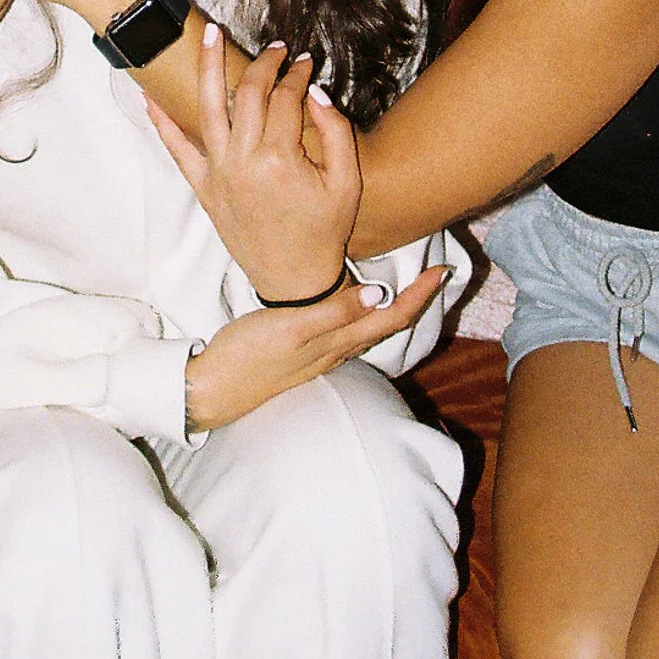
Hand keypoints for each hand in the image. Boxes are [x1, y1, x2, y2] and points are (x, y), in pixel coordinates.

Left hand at [147, 32, 361, 304]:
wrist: (294, 280)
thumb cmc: (324, 231)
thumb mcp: (346, 183)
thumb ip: (335, 131)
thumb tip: (315, 90)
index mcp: (280, 159)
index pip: (285, 98)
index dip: (297, 74)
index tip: (306, 61)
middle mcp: (242, 162)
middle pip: (249, 94)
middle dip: (264, 64)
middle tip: (277, 48)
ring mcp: (218, 174)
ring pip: (207, 107)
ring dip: (207, 67)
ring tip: (209, 34)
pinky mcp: (203, 187)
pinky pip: (176, 149)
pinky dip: (162, 122)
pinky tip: (151, 95)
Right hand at [185, 267, 449, 430]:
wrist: (213, 388)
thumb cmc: (249, 355)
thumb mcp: (292, 328)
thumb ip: (334, 312)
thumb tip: (379, 294)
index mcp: (339, 342)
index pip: (394, 316)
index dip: (422, 295)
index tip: (444, 270)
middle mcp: (337, 350)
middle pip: (389, 324)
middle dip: (416, 299)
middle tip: (435, 272)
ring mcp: (321, 354)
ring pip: (370, 328)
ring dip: (394, 306)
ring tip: (407, 282)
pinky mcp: (304, 352)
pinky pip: (349, 330)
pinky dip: (365, 312)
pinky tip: (356, 301)